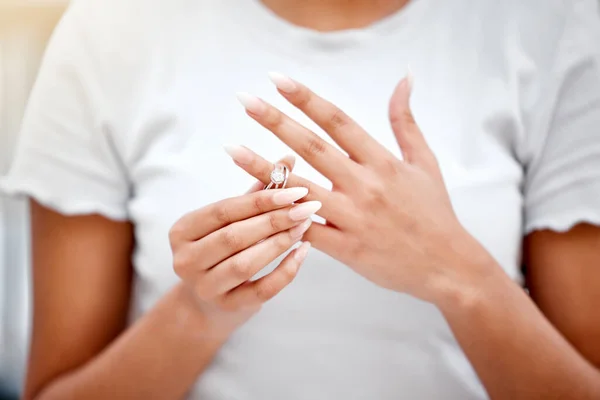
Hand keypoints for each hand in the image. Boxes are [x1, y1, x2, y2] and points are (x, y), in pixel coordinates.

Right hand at [169, 157, 319, 333]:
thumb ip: (257, 191)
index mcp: (182, 230)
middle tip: (307, 207)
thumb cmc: (222, 251)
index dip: (261, 199)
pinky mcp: (226, 308)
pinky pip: (261, 290)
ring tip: (304, 226)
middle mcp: (186, 259)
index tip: (294, 189)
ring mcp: (204, 287)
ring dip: (279, 243)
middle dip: (274, 220)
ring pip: (245, 263)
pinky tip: (303, 253)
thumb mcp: (231, 221)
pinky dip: (285, 271)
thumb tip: (288, 158)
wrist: (206, 304)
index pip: (224, 210)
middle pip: (234, 236)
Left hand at [227, 74, 492, 303]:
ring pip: (299, 190)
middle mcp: (364, 185)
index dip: (306, 99)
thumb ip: (406, 122)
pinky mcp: (345, 247)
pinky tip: (253, 205)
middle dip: (276, 121)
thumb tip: (403, 79)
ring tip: (232, 149)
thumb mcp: (424, 163)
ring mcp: (353, 217)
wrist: (446, 265)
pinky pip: (306, 231)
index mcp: (382, 162)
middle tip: (246, 101)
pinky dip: (281, 219)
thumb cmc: (434, 212)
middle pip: (312, 148)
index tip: (278, 80)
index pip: (337, 121)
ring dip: (263, 168)